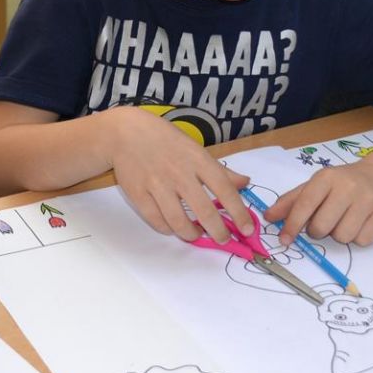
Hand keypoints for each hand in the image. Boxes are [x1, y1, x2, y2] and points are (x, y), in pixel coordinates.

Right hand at [106, 107, 251, 241]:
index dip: (239, 213)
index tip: (248, 229)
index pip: (225, 190)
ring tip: (196, 235)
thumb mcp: (196, 149)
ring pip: (178, 221)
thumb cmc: (165, 140)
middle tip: (223, 239)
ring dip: (191, 234)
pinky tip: (173, 227)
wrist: (125, 133)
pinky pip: (156, 220)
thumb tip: (245, 182)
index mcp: (197, 160)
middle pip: (204, 211)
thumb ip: (221, 169)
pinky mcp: (138, 193)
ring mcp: (156, 184)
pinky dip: (167, 229)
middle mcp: (179, 173)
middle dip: (218, 231)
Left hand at [268, 160, 372, 245]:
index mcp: (327, 178)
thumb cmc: (342, 183)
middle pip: (322, 227)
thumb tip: (268, 217)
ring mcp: (369, 200)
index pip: (304, 205)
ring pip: (343, 237)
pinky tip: (360, 223)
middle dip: (317, 231)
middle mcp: (348, 187)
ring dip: (338, 234)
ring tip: (343, 220)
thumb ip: (291, 201)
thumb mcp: (315, 185)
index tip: (284, 240)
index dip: (292, 225)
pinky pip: (362, 241)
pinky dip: (358, 237)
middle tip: (322, 223)